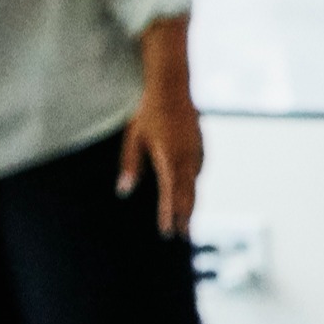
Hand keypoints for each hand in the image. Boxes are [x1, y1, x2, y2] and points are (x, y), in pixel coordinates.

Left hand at [119, 86, 203, 235]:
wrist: (172, 87)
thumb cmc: (148, 113)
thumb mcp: (133, 139)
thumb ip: (130, 166)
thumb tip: (123, 192)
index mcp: (169, 158)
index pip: (171, 194)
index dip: (170, 215)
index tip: (168, 233)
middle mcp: (187, 158)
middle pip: (189, 194)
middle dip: (186, 216)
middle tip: (184, 236)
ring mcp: (197, 152)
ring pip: (195, 183)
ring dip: (191, 202)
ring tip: (187, 219)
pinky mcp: (201, 146)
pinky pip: (198, 170)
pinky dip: (193, 184)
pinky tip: (189, 190)